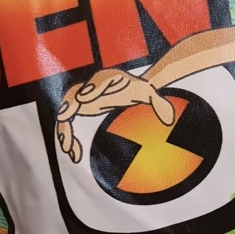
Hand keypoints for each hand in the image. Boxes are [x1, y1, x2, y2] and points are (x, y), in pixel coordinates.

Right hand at [55, 69, 175, 162]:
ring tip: (67, 145)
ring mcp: (82, 97)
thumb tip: (170, 119)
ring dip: (65, 126)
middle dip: (69, 104)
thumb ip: (160, 104)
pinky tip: (74, 154)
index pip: (101, 80)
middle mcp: (92, 87)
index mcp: (110, 79)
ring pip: (67, 109)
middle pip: (76, 92)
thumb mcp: (148, 94)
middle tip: (65, 117)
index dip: (92, 88)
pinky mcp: (78, 109)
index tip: (84, 98)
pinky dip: (68, 136)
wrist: (127, 88)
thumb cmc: (137, 90)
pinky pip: (67, 122)